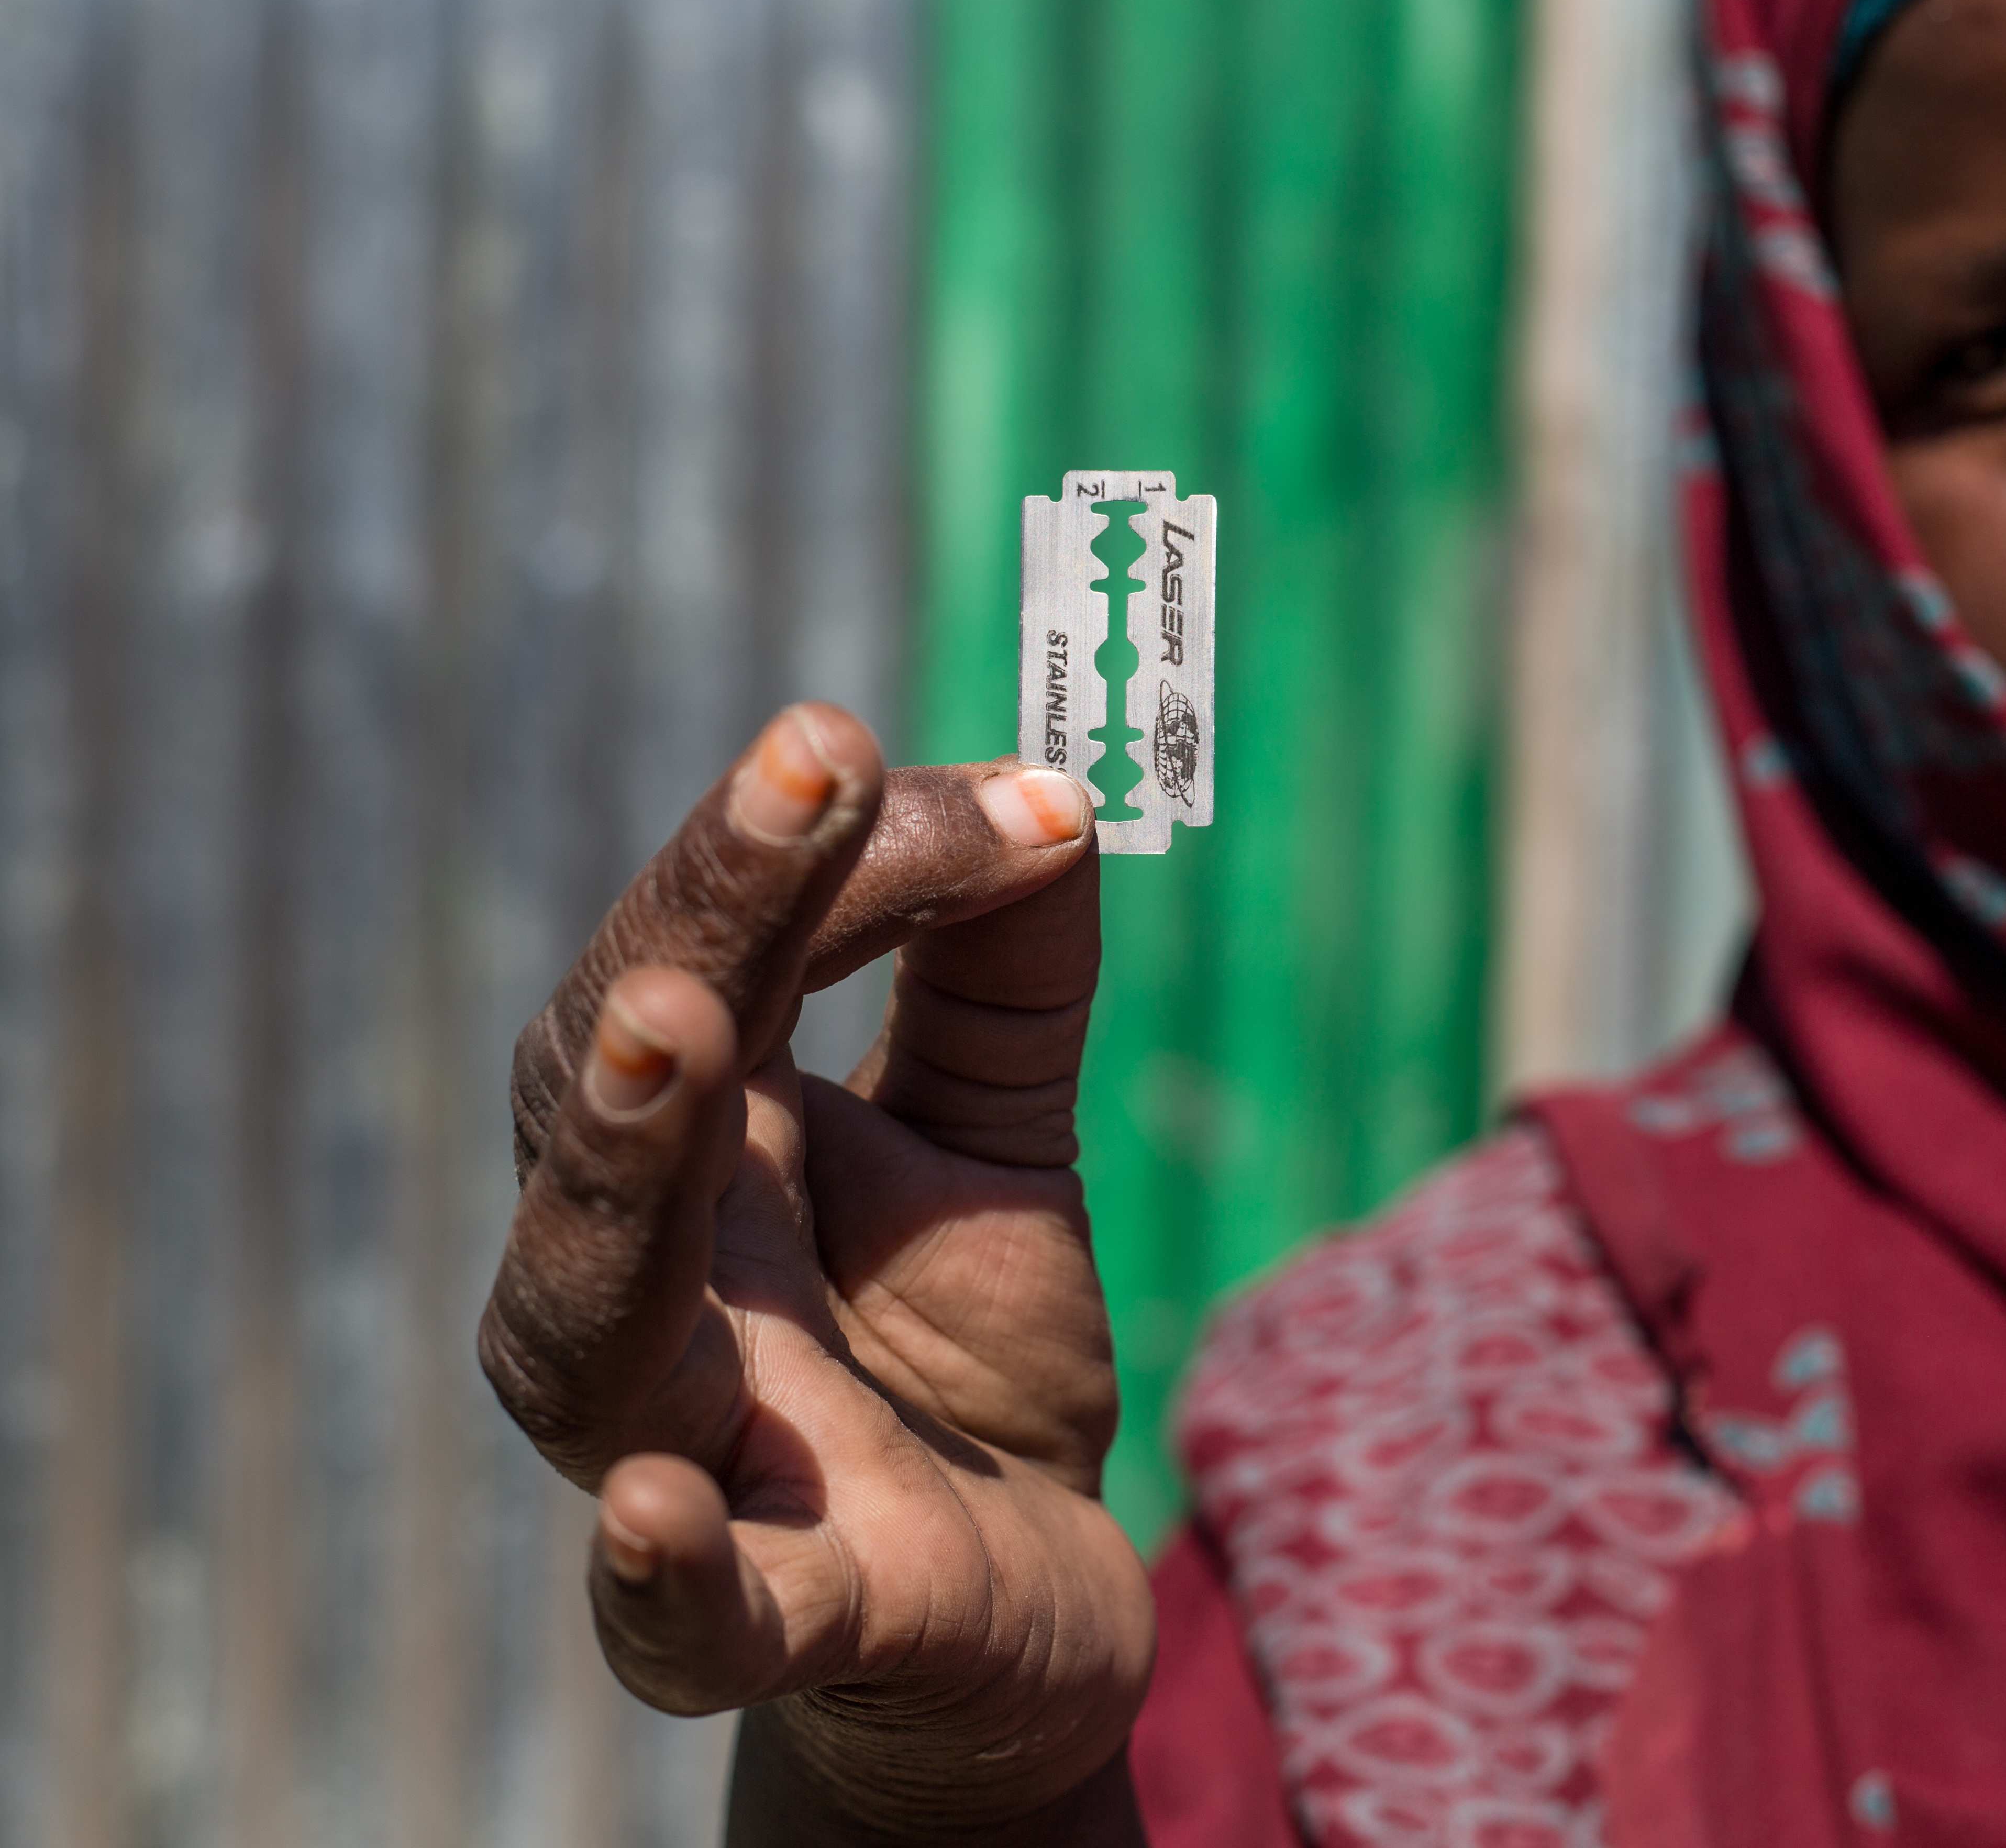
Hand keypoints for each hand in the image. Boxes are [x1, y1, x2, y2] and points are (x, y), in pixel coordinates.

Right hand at [480, 704, 1152, 1842]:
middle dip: (699, 926)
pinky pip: (682, 1616)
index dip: (795, 848)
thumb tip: (1054, 789)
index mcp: (699, 1150)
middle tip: (801, 780)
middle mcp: (651, 1282)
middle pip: (614, 1094)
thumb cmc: (961, 1352)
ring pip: (590, 1320)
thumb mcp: (995, 1140)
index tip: (882, 746)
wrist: (1018, 1600)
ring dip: (627, 1167)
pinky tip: (653, 1508)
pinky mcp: (776, 1620)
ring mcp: (688, 1453)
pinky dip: (658, 1572)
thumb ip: (1004, 980)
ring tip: (680, 1021)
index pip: (705, 957)